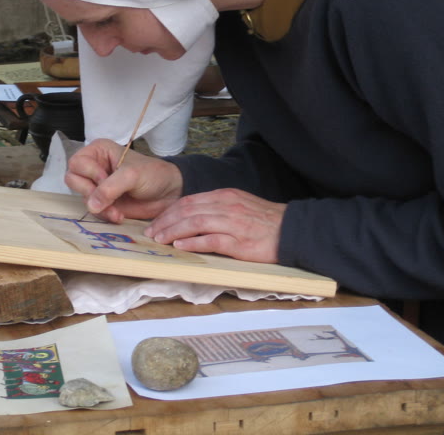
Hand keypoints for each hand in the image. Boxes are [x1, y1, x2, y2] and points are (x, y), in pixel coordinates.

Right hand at [65, 138, 183, 222]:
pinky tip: (119, 215)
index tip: (106, 180)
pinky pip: (93, 210)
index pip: (77, 163)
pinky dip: (104, 215)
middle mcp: (94, 167)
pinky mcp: (104, 202)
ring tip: (117, 211)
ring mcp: (98, 186)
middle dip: (90, 192)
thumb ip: (110, 188)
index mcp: (98, 151)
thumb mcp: (131, 175)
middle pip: (73, 180)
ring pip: (83, 198)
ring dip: (99, 207)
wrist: (169, 193)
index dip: (89, 174)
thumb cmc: (152, 174)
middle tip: (107, 198)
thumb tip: (91, 205)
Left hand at [145, 188, 284, 262]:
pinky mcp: (240, 243)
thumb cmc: (265, 222)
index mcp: (225, 196)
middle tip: (151, 233)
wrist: (293, 230)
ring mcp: (233, 224)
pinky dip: (193, 243)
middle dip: (165, 221)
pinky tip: (180, 247)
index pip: (189, 201)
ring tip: (159, 240)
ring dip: (173, 231)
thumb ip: (217, 208)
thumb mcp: (240, 206)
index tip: (156, 222)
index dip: (169, 211)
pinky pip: (211, 240)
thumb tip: (192, 216)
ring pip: (195, 223)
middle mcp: (227, 206)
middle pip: (188, 210)